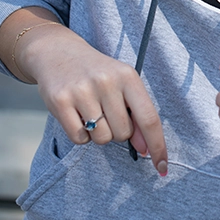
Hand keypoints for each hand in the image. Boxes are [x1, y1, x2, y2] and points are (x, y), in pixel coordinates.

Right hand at [21, 26, 167, 175]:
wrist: (57, 52)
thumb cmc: (96, 73)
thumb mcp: (121, 85)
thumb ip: (136, 115)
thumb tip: (146, 149)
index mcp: (128, 76)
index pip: (149, 118)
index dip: (157, 145)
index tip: (162, 166)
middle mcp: (106, 81)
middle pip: (123, 133)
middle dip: (117, 132)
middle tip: (106, 113)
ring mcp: (82, 91)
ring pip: (102, 138)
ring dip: (98, 134)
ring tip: (90, 112)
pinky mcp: (60, 101)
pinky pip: (79, 139)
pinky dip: (80, 135)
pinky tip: (76, 116)